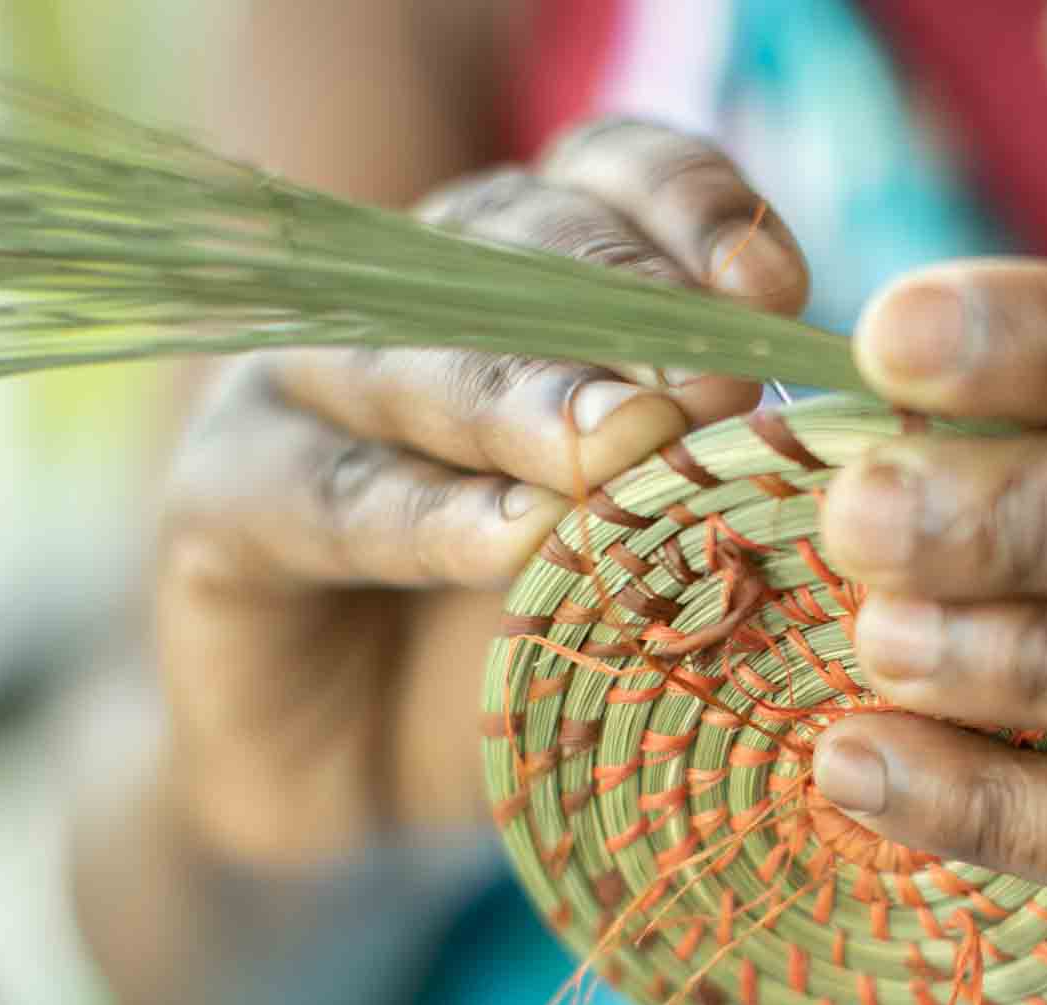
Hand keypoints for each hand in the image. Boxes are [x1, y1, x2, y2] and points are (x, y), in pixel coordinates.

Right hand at [157, 120, 808, 864]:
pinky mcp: (220, 503)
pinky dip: (425, 517)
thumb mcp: (658, 559)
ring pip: (415, 364)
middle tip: (714, 381)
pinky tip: (513, 541)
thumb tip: (826, 444)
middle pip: (516, 256)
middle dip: (624, 312)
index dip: (689, 210)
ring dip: (528, 401)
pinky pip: (327, 496)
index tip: (776, 282)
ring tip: (622, 449)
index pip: (607, 180)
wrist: (369, 781)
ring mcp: (301, 392)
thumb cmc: (549, 648)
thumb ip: (718, 483)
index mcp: (530, 275)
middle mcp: (413, 305)